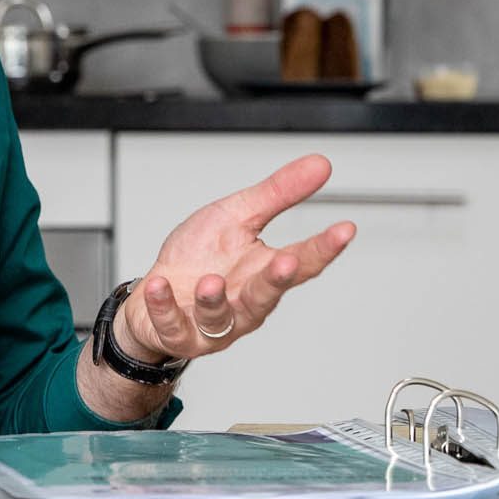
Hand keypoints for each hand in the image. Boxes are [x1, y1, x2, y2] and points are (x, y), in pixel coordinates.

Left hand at [116, 154, 355, 362]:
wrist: (153, 293)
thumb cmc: (200, 256)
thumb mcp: (237, 215)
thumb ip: (278, 193)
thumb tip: (320, 165)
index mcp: (263, 270)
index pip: (303, 260)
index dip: (324, 247)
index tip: (345, 229)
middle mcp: (244, 301)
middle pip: (266, 295)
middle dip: (276, 280)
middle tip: (286, 261)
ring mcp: (213, 322)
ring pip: (221, 317)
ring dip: (214, 301)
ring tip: (209, 282)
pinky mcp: (180, 333)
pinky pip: (173, 324)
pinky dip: (164, 306)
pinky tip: (159, 285)